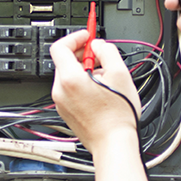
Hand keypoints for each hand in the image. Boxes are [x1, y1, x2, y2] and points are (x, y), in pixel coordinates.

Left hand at [49, 30, 141, 154]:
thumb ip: (107, 51)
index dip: (75, 37)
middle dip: (82, 54)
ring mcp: (61, 103)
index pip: (60, 46)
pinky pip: (71, 90)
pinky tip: (100, 92)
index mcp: (70, 79)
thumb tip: (99, 45)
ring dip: (84, 70)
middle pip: (65, 61)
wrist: (113, 143)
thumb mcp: (120, 73)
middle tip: (100, 56)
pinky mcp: (66, 112)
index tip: (87, 36)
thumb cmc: (117, 116)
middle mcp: (60, 91)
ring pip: (69, 76)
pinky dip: (82, 84)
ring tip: (105, 78)